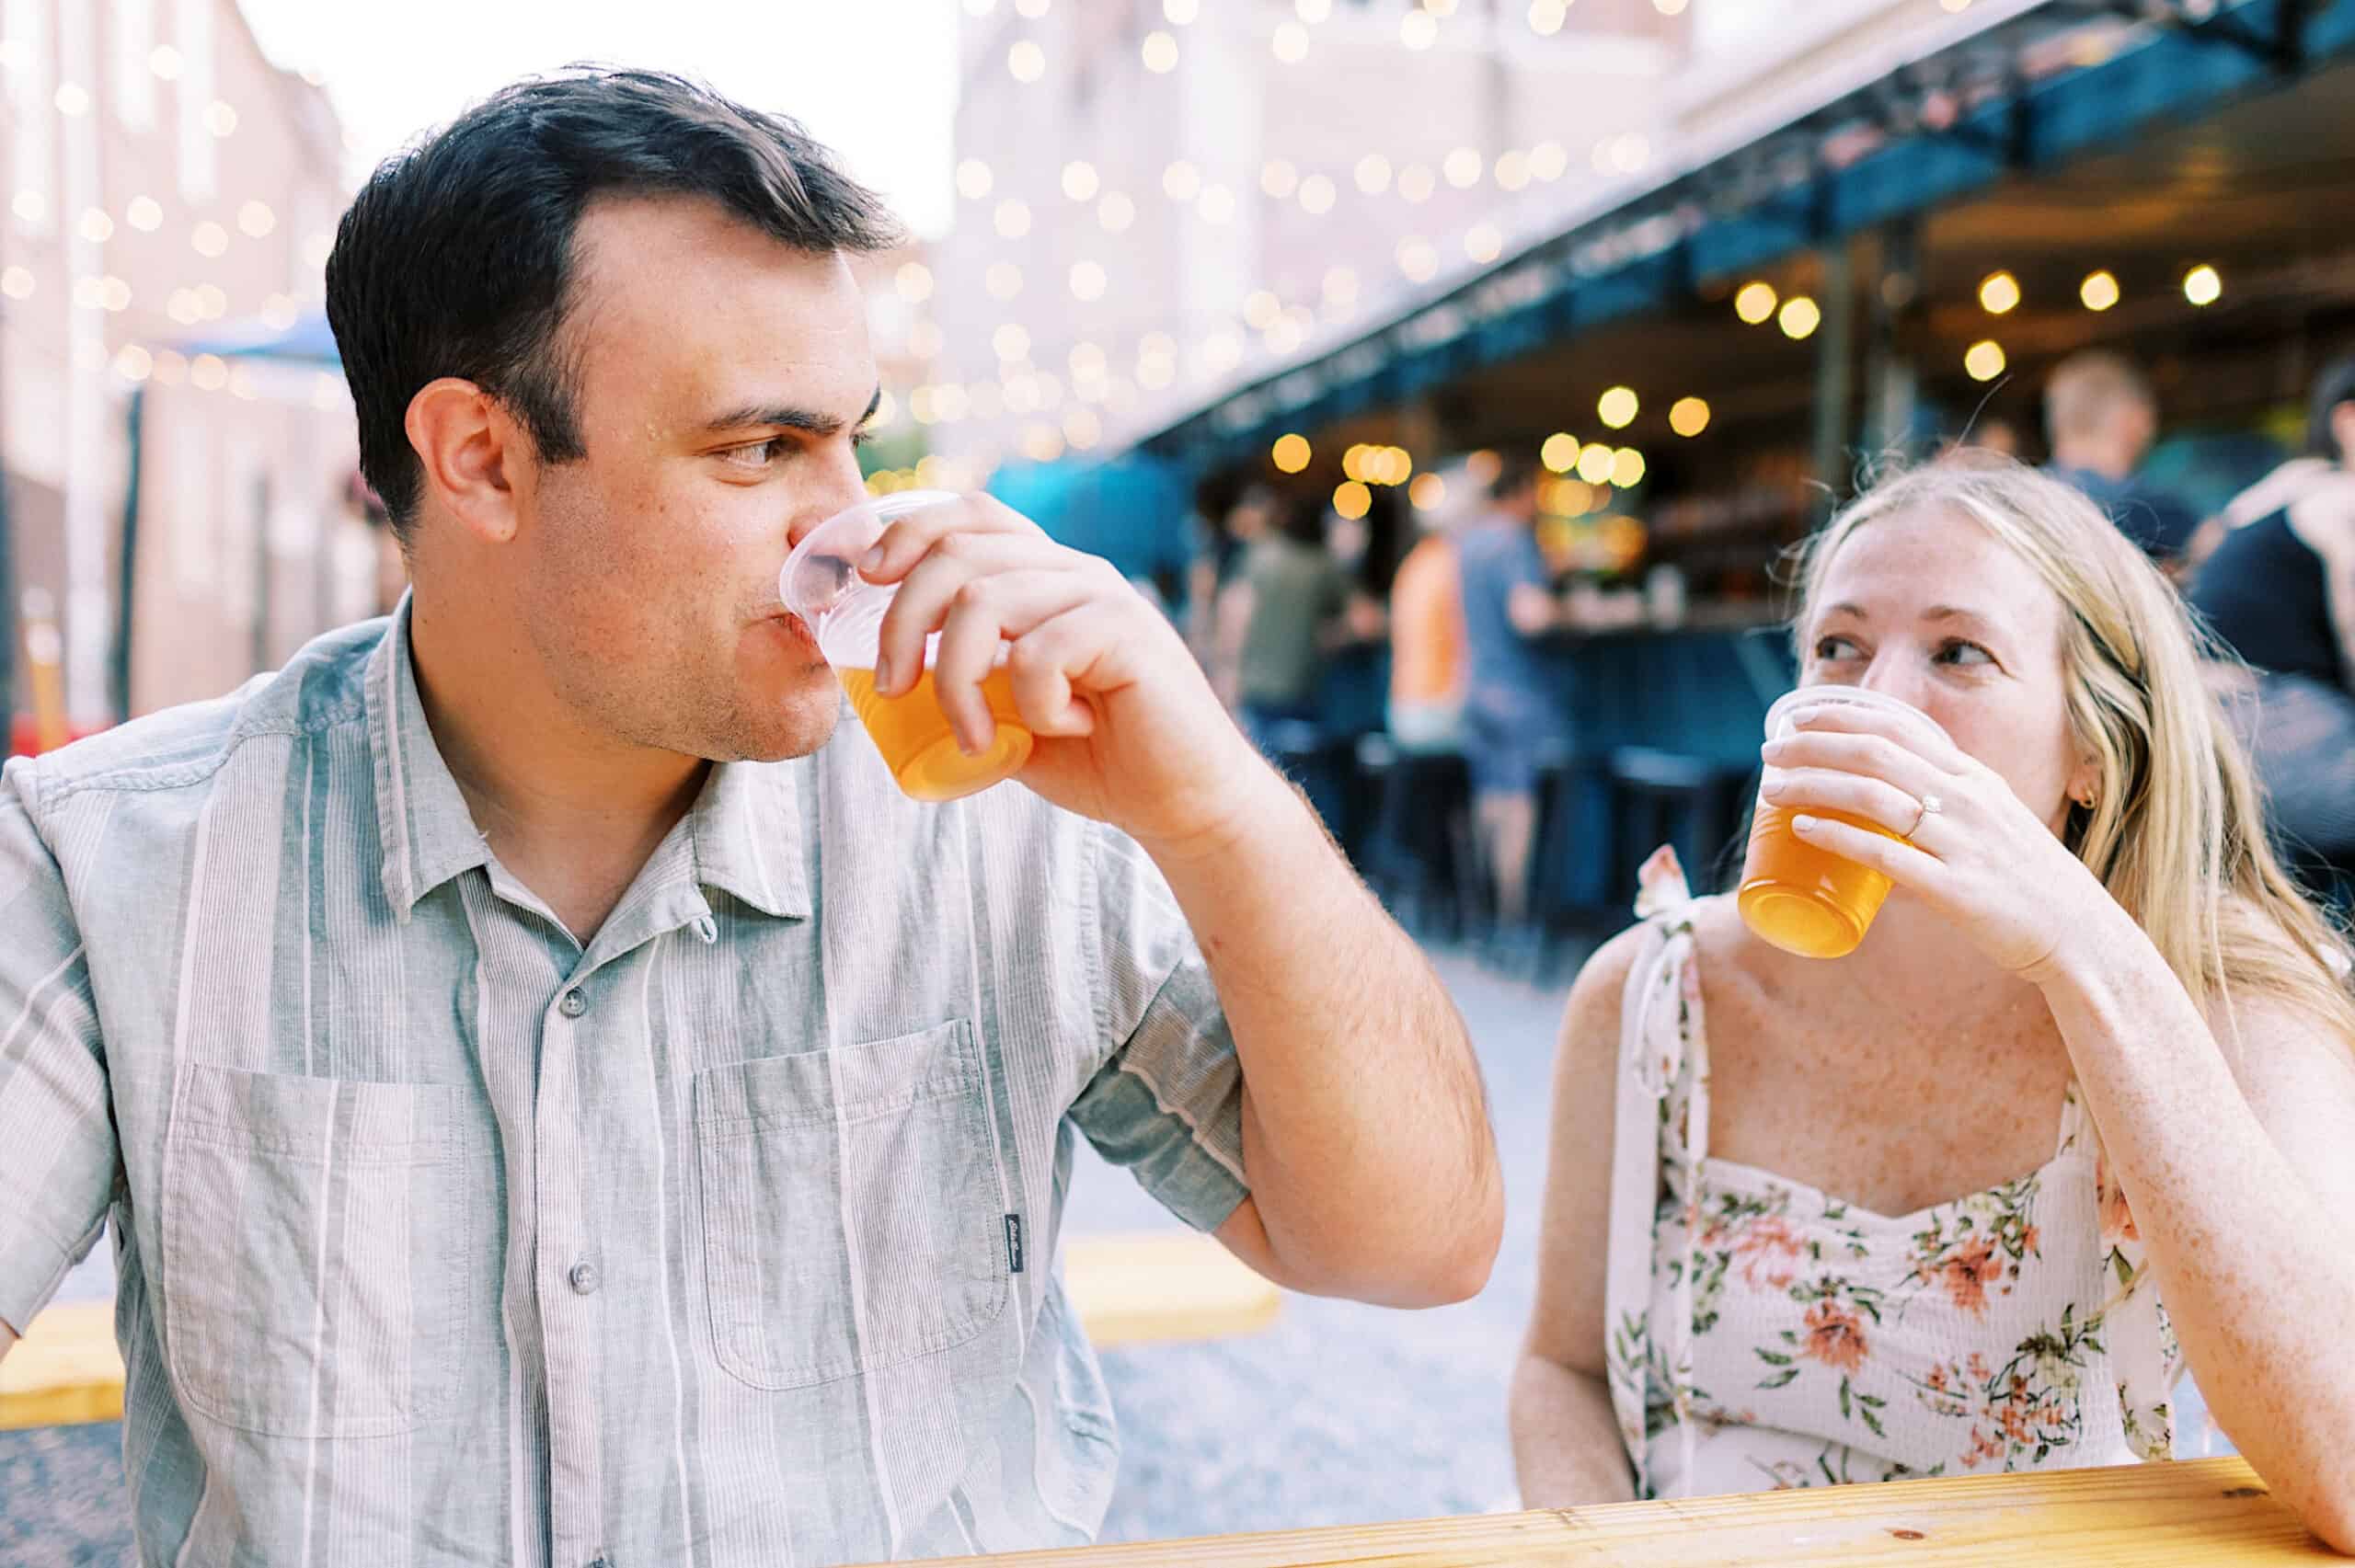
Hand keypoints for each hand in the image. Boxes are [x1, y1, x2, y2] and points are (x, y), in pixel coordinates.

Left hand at [818, 494, 1278, 852]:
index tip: (865, 576)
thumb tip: (880, 671)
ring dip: (956, 679)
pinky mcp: (1128, 631)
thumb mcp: (1009, 710)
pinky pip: (1039, 653)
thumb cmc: (1094, 757)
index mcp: (1044, 576)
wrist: (1180, 800)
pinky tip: (1063, 730)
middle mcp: (1073, 570)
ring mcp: (1102, 595)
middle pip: (957, 554)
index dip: (908, 530)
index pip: (970, 514)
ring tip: (975, 737)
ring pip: (984, 602)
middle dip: (902, 620)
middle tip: (893, 687)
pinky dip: (1032, 704)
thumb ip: (965, 678)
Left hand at [1756, 700, 2113, 979]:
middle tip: (1769, 754)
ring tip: (1771, 790)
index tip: (1798, 717)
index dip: (1842, 716)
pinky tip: (1802, 831)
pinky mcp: (1954, 888)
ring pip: (1872, 797)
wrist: (2078, 932)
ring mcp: (1960, 842)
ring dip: (1812, 786)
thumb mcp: (1993, 820)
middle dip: (1812, 746)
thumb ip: (1948, 803)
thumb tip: (1887, 804)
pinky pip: (1885, 855)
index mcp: (1973, 778)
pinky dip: (1837, 837)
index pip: (1899, 727)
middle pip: (1874, 754)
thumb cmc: (2026, 878)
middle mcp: (1966, 800)